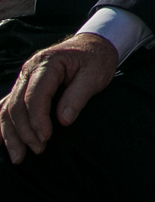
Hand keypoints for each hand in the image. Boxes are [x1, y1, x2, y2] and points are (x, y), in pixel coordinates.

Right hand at [0, 34, 117, 161]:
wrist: (95, 44)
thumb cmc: (97, 58)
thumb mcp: (95, 73)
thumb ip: (78, 96)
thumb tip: (63, 121)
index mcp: (47, 63)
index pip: (34, 96)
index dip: (37, 120)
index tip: (46, 138)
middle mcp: (30, 69)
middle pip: (17, 105)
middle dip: (24, 132)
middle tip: (39, 150)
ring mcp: (24, 78)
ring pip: (8, 109)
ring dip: (11, 134)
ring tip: (19, 157)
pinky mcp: (25, 86)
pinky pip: (7, 106)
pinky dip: (3, 124)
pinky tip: (0, 142)